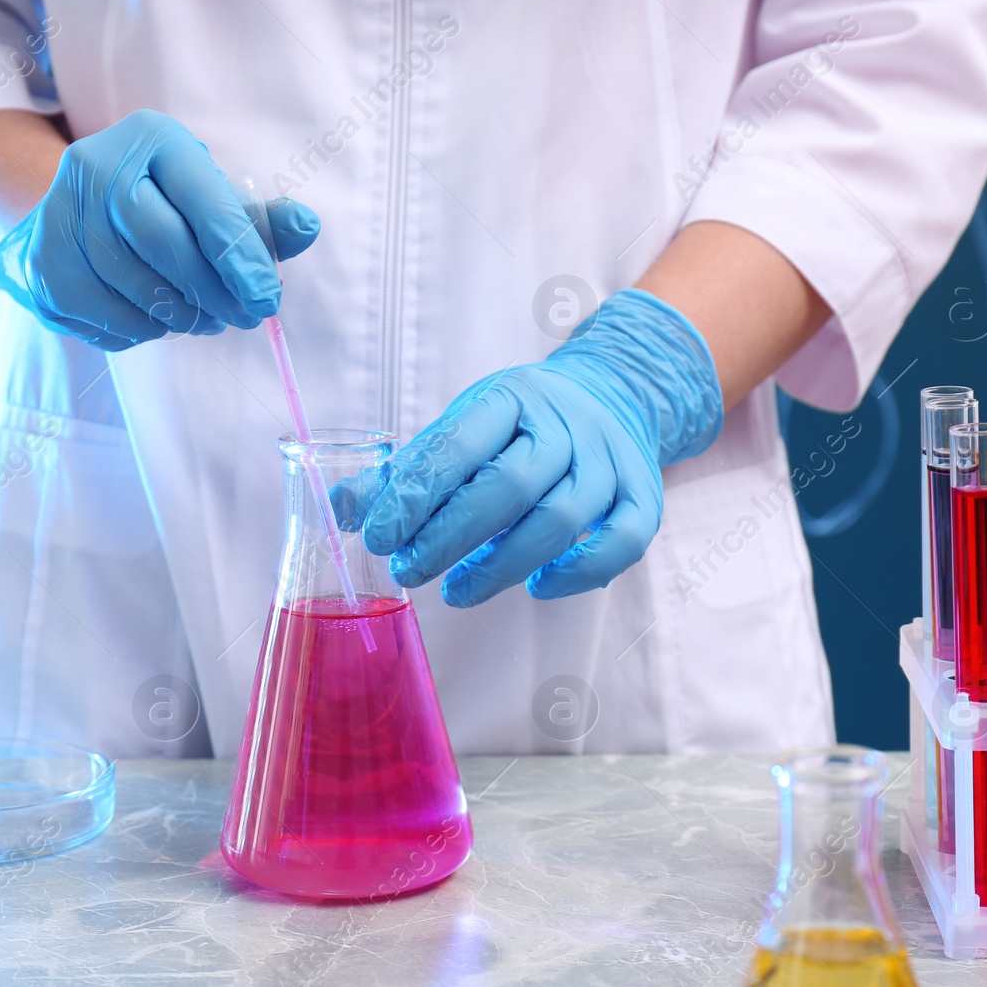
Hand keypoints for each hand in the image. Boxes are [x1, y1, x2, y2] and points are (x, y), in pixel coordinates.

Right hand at [0, 109, 319, 349]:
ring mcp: (58, 216)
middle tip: (242, 317)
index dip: (241, 257)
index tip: (268, 300)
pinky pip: (107, 319)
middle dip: (214, 293)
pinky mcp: (41, 267)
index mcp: (152, 139)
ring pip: (137, 291)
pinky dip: (143, 331)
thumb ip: (258, 219)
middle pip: (166, 247)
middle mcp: (96, 167)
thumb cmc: (160, 205)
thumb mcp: (210, 197)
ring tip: (203, 318)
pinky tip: (156, 318)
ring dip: (183, 318)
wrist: (69, 212)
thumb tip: (306, 227)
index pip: (204, 202)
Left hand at [353, 289, 723, 606]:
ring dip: (503, 565)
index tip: (379, 537)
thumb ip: (405, 471)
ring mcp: (610, 460)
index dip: (414, 495)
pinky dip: (579, 572)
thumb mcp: (462, 428)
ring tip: (457, 591)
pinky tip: (536, 587)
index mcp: (511, 397)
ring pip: (563, 518)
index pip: (459, 445)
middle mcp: (566, 424)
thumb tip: (342, 510)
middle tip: (410, 571)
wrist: (611, 394)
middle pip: (510, 485)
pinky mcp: (643, 495)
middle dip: (451, 537)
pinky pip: (624, 541)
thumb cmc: (519, 425)